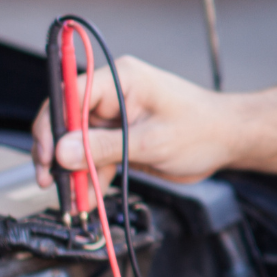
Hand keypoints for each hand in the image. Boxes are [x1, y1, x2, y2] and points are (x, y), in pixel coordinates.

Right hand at [31, 55, 235, 188]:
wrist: (228, 140)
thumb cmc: (203, 129)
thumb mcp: (152, 141)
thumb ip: (106, 147)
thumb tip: (63, 152)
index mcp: (120, 79)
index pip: (70, 94)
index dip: (53, 124)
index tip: (47, 155)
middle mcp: (114, 93)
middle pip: (68, 119)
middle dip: (57, 152)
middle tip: (50, 180)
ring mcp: (116, 116)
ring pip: (78, 142)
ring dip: (74, 170)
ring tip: (73, 197)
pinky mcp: (121, 136)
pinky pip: (95, 155)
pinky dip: (91, 175)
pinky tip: (88, 196)